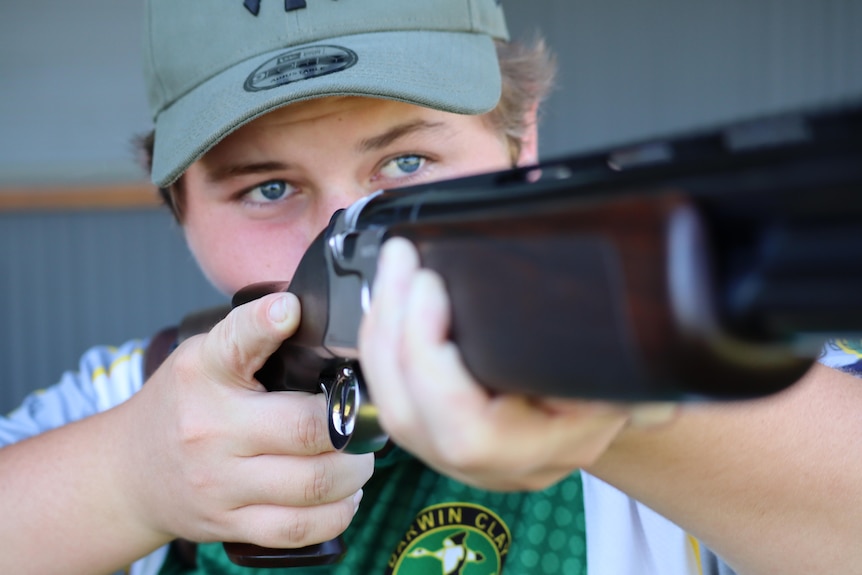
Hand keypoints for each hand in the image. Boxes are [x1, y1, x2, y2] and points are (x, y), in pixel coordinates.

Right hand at [118, 292, 373, 547]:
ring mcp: (219, 482)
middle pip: (307, 428)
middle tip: (364, 419)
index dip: (266, 322)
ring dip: (354, 471)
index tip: (290, 309)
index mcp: (206, 372)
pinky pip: (299, 528)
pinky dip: (337, 513)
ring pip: (314, 483)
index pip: (236, 341)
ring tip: (359, 459)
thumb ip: (257, 340)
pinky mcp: (228, 523)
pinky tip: (344, 496)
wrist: (129, 472)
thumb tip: (323, 324)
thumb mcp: (205, 357)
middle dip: (352, 425)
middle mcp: (210, 427)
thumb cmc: (183, 406)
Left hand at [359, 238, 656, 490]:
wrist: (607, 403)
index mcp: (541, 453)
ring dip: (382, 332)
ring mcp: (457, 457)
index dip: (430, 359)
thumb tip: (651, 354)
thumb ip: (624, 361)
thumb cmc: (620, 382)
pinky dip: (383, 343)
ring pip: (391, 407)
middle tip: (401, 261)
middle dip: (395, 330)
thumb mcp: (633, 370)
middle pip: (410, 415)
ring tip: (392, 270)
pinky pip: (391, 397)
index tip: (430, 284)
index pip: (465, 433)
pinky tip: (389, 300)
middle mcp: (492, 466)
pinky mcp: (436, 435)